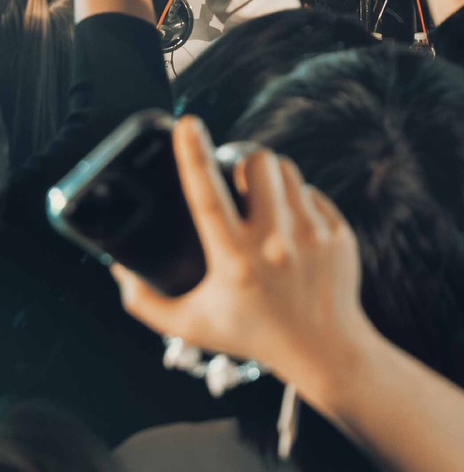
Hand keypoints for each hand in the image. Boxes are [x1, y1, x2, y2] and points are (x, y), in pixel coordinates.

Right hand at [113, 117, 370, 401]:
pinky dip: (295, 201)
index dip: (193, 157)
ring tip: (259, 200)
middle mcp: (275, 243)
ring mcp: (311, 234)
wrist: (326, 348)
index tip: (187, 124)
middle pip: (256, 163)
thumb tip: (118, 271)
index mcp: (234, 262)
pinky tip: (289, 226)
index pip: (208, 197)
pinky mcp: (338, 230)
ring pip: (286, 170)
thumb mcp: (192, 326)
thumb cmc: (253, 335)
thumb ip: (146, 302)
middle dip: (241, 160)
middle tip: (234, 177)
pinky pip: (311, 192)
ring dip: (268, 177)